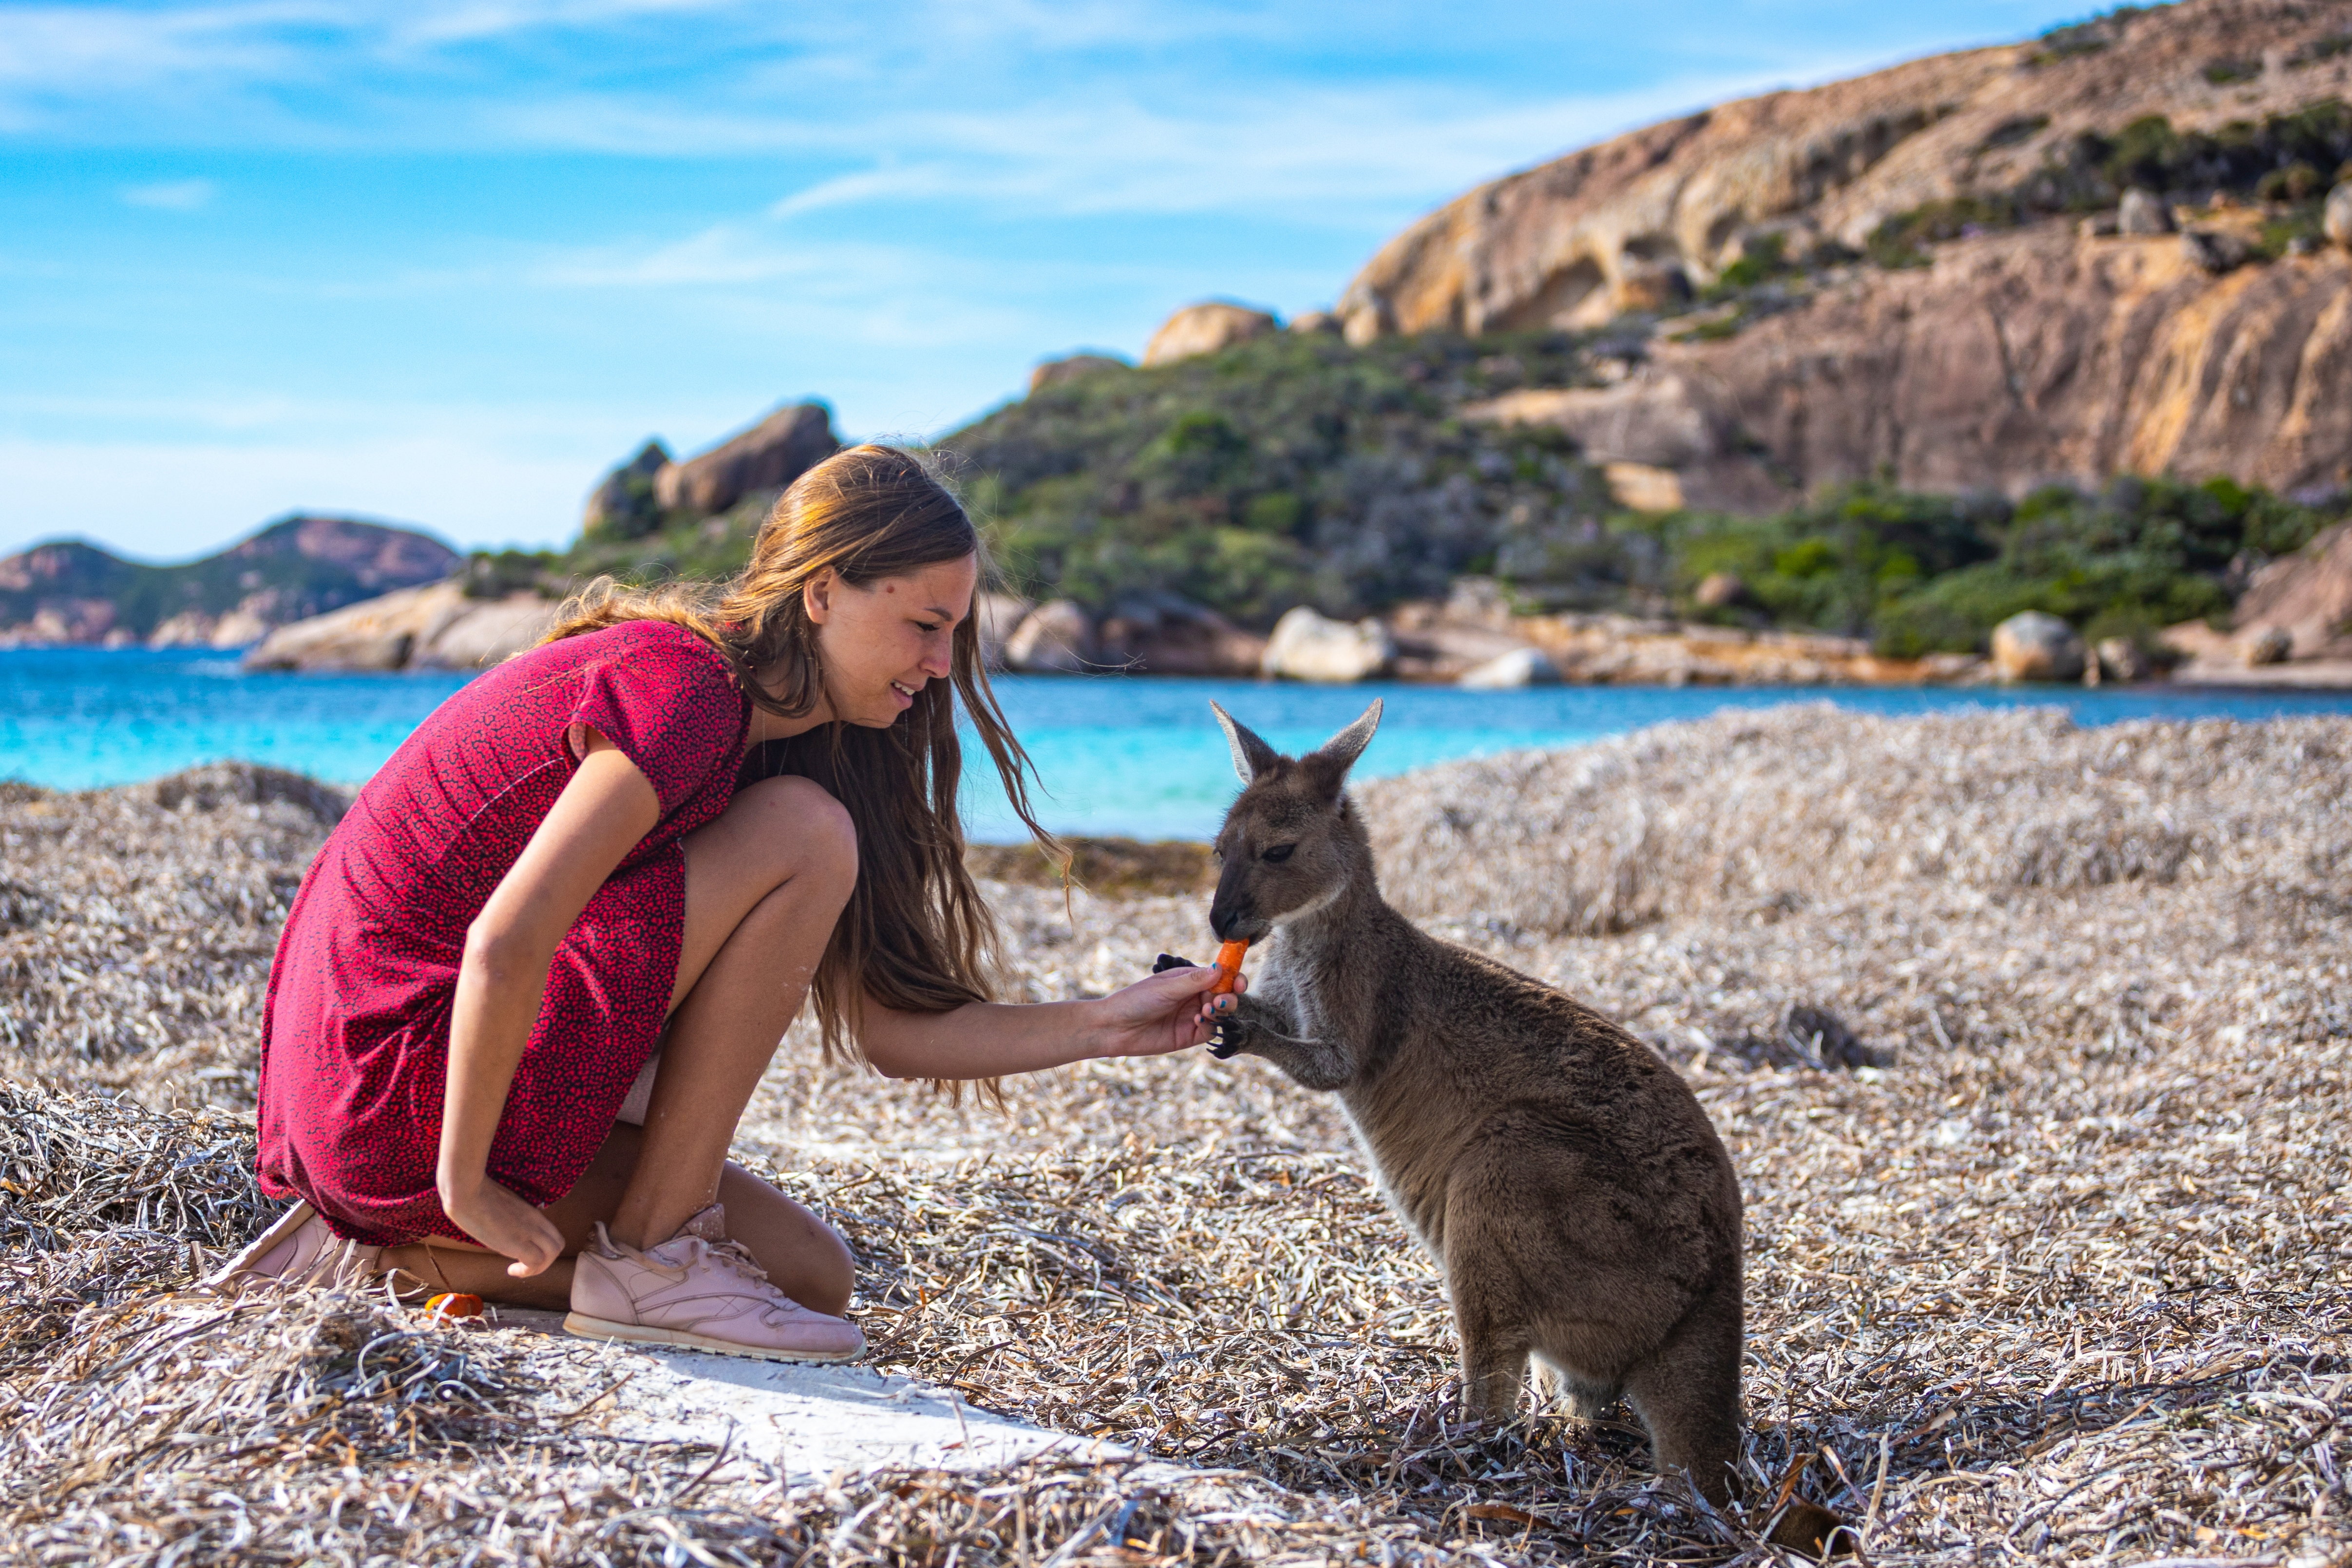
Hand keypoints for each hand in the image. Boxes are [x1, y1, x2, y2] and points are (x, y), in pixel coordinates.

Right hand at [438, 1171, 565, 1277]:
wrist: (467, 1191)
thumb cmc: (476, 1194)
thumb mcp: (501, 1204)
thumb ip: (510, 1216)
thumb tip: (503, 1225)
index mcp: (531, 1213)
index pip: (553, 1234)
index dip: (544, 1249)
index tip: (526, 1254)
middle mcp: (534, 1222)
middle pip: (557, 1245)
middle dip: (544, 1261)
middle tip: (523, 1264)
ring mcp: (527, 1231)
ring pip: (551, 1255)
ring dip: (537, 1268)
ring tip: (517, 1270)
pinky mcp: (516, 1242)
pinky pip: (534, 1263)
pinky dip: (526, 1271)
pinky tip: (510, 1270)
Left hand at [1089, 962, 1246, 1058]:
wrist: (1115, 1027)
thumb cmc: (1136, 1000)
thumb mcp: (1166, 987)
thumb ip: (1194, 981)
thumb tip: (1220, 968)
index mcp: (1189, 979)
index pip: (1219, 976)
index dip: (1233, 977)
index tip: (1239, 982)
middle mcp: (1194, 997)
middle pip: (1225, 995)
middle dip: (1229, 996)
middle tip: (1223, 999)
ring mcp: (1194, 1016)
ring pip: (1221, 1013)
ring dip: (1221, 1010)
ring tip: (1208, 1009)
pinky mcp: (1190, 1035)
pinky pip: (1210, 1030)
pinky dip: (1210, 1025)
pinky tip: (1198, 1020)